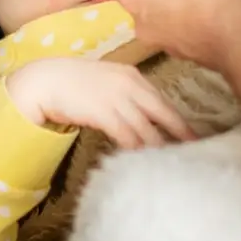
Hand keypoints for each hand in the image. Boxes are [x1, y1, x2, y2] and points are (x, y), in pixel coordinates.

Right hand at [6, 58, 196, 149]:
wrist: (44, 80)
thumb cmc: (73, 83)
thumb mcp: (106, 81)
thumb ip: (125, 95)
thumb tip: (141, 116)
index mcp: (133, 76)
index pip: (163, 101)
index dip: (179, 120)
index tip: (193, 135)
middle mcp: (130, 85)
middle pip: (163, 113)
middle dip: (180, 134)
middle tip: (197, 151)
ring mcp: (117, 98)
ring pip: (147, 128)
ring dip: (160, 148)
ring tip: (172, 164)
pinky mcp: (103, 112)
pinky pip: (127, 136)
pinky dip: (137, 149)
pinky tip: (144, 161)